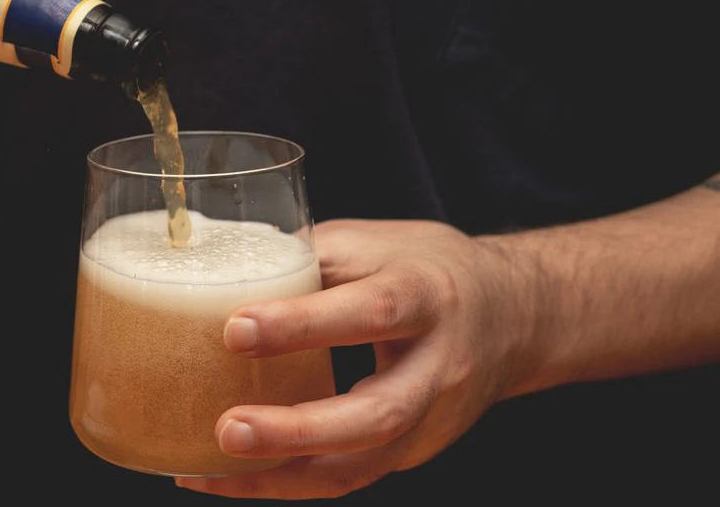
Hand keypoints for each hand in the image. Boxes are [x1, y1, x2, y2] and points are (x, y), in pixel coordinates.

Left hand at [176, 219, 536, 499]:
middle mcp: (437, 366)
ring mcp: (430, 420)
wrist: (513, 314)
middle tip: (228, 429)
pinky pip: (349, 475)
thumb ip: (304, 257)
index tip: (235, 329)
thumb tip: (215, 265)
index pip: (371, 311)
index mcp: (426, 295)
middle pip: (377, 414)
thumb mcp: (372, 244)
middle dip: (298, 430)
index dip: (304, 324)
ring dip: (283, 475)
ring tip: (212, 469)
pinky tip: (229, 477)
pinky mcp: (412, 452)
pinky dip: (287, 481)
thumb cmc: (424, 268)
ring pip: (363, 464)